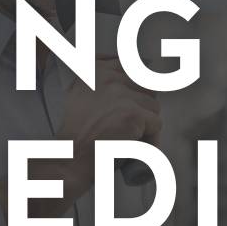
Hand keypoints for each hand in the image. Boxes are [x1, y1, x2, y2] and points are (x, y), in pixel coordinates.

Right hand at [56, 58, 161, 198]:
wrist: (69, 157)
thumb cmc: (74, 135)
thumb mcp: (78, 97)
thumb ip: (100, 82)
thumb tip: (130, 74)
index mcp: (94, 69)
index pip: (130, 68)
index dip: (134, 90)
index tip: (129, 107)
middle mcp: (107, 77)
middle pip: (146, 87)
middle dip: (142, 108)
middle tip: (127, 127)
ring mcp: (120, 95)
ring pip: (153, 106)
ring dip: (146, 125)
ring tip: (127, 138)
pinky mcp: (132, 115)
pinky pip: (156, 124)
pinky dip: (151, 140)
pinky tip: (133, 147)